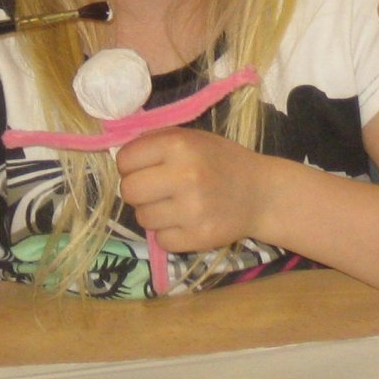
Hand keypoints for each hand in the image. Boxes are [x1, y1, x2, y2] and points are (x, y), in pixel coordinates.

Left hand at [115, 127, 268, 252]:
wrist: (261, 194)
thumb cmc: (221, 161)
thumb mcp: (192, 138)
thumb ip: (155, 141)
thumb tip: (117, 155)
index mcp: (179, 145)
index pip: (125, 160)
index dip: (131, 165)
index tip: (147, 168)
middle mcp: (185, 176)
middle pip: (128, 191)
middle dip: (139, 191)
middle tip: (158, 190)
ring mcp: (192, 210)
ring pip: (142, 218)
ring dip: (154, 213)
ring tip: (177, 206)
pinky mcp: (198, 237)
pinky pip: (161, 240)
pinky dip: (170, 234)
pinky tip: (187, 222)